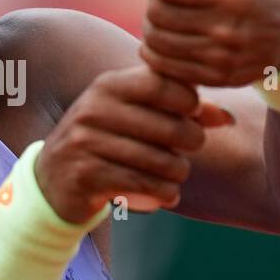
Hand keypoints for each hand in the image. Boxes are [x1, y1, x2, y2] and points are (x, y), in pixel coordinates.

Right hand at [34, 64, 233, 223]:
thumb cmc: (105, 142)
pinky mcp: (85, 174)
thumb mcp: (132, 116)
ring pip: (160, 161)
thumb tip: (226, 118)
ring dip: (178, 173)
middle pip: (169, 126)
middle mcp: (94, 109)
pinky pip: (143, 185)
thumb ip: (177, 108)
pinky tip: (166, 195)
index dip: (190, 102)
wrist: (52, 181)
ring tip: (176, 176)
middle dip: (191, 142)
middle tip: (188, 150)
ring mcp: (86, 142)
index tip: (192, 116)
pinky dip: (163, 194)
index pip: (164, 85)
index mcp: (108, 85)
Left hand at [131, 0, 279, 87]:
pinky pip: (163, 66)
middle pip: (157, 14)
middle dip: (154, 2)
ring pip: (155, 42)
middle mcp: (229, 28)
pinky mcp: (216, 79)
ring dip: (152, 26)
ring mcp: (222, 58)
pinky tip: (169, 38)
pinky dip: (157, 50)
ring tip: (166, 17)